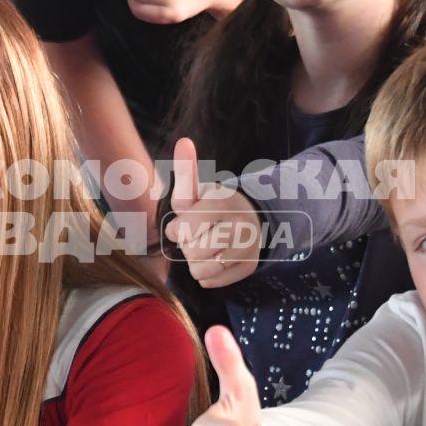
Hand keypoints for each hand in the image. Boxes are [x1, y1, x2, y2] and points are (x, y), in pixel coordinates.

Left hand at [165, 136, 263, 288]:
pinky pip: (212, 282)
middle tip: (198, 235)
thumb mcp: (197, 191)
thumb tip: (184, 142)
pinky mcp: (248, 268)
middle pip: (192, 253)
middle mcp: (240, 226)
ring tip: (205, 247)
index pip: (183, 230)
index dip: (177, 230)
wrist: (248, 218)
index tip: (183, 224)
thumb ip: (186, 171)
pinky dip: (207, 275)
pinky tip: (214, 259)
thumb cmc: (211, 206)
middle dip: (188, 246)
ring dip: (195, 263)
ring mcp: (248, 249)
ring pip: (201, 271)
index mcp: (223, 204)